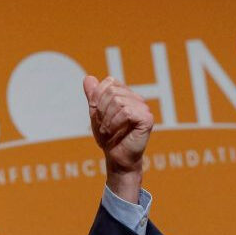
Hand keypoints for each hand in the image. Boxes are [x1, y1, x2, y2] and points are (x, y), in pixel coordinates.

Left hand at [83, 76, 153, 202]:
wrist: (116, 157)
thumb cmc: (108, 137)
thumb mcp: (96, 114)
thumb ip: (93, 96)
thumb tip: (88, 77)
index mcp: (126, 94)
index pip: (109, 83)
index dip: (98, 99)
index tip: (99, 115)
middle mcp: (137, 98)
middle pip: (112, 92)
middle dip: (101, 110)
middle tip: (104, 126)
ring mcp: (143, 108)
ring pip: (118, 101)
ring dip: (107, 119)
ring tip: (109, 131)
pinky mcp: (147, 118)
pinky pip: (126, 112)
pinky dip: (115, 123)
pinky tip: (115, 132)